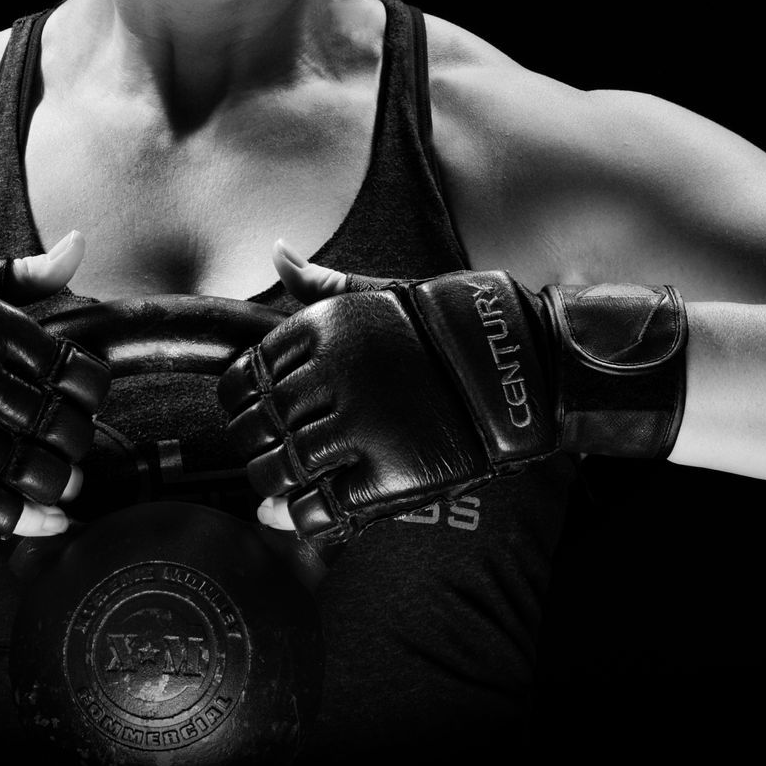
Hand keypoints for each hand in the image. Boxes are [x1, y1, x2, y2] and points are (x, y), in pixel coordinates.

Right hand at [0, 231, 108, 540]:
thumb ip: (21, 274)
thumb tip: (79, 244)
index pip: (79, 373)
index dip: (89, 393)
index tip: (79, 399)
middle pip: (63, 428)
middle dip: (76, 443)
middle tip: (73, 447)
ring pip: (36, 473)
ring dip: (58, 483)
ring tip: (58, 482)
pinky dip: (25, 520)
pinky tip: (39, 518)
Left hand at [222, 241, 686, 546]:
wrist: (527, 362)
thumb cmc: (453, 325)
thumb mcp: (387, 290)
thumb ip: (325, 282)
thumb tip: (276, 249)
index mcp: (325, 328)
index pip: (247, 376)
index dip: (239, 401)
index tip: (250, 412)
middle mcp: (334, 374)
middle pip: (258, 425)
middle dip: (253, 445)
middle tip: (264, 454)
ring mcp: (362, 425)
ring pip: (282, 468)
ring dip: (273, 483)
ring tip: (285, 485)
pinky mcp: (393, 473)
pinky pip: (323, 508)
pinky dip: (307, 516)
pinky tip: (314, 508)